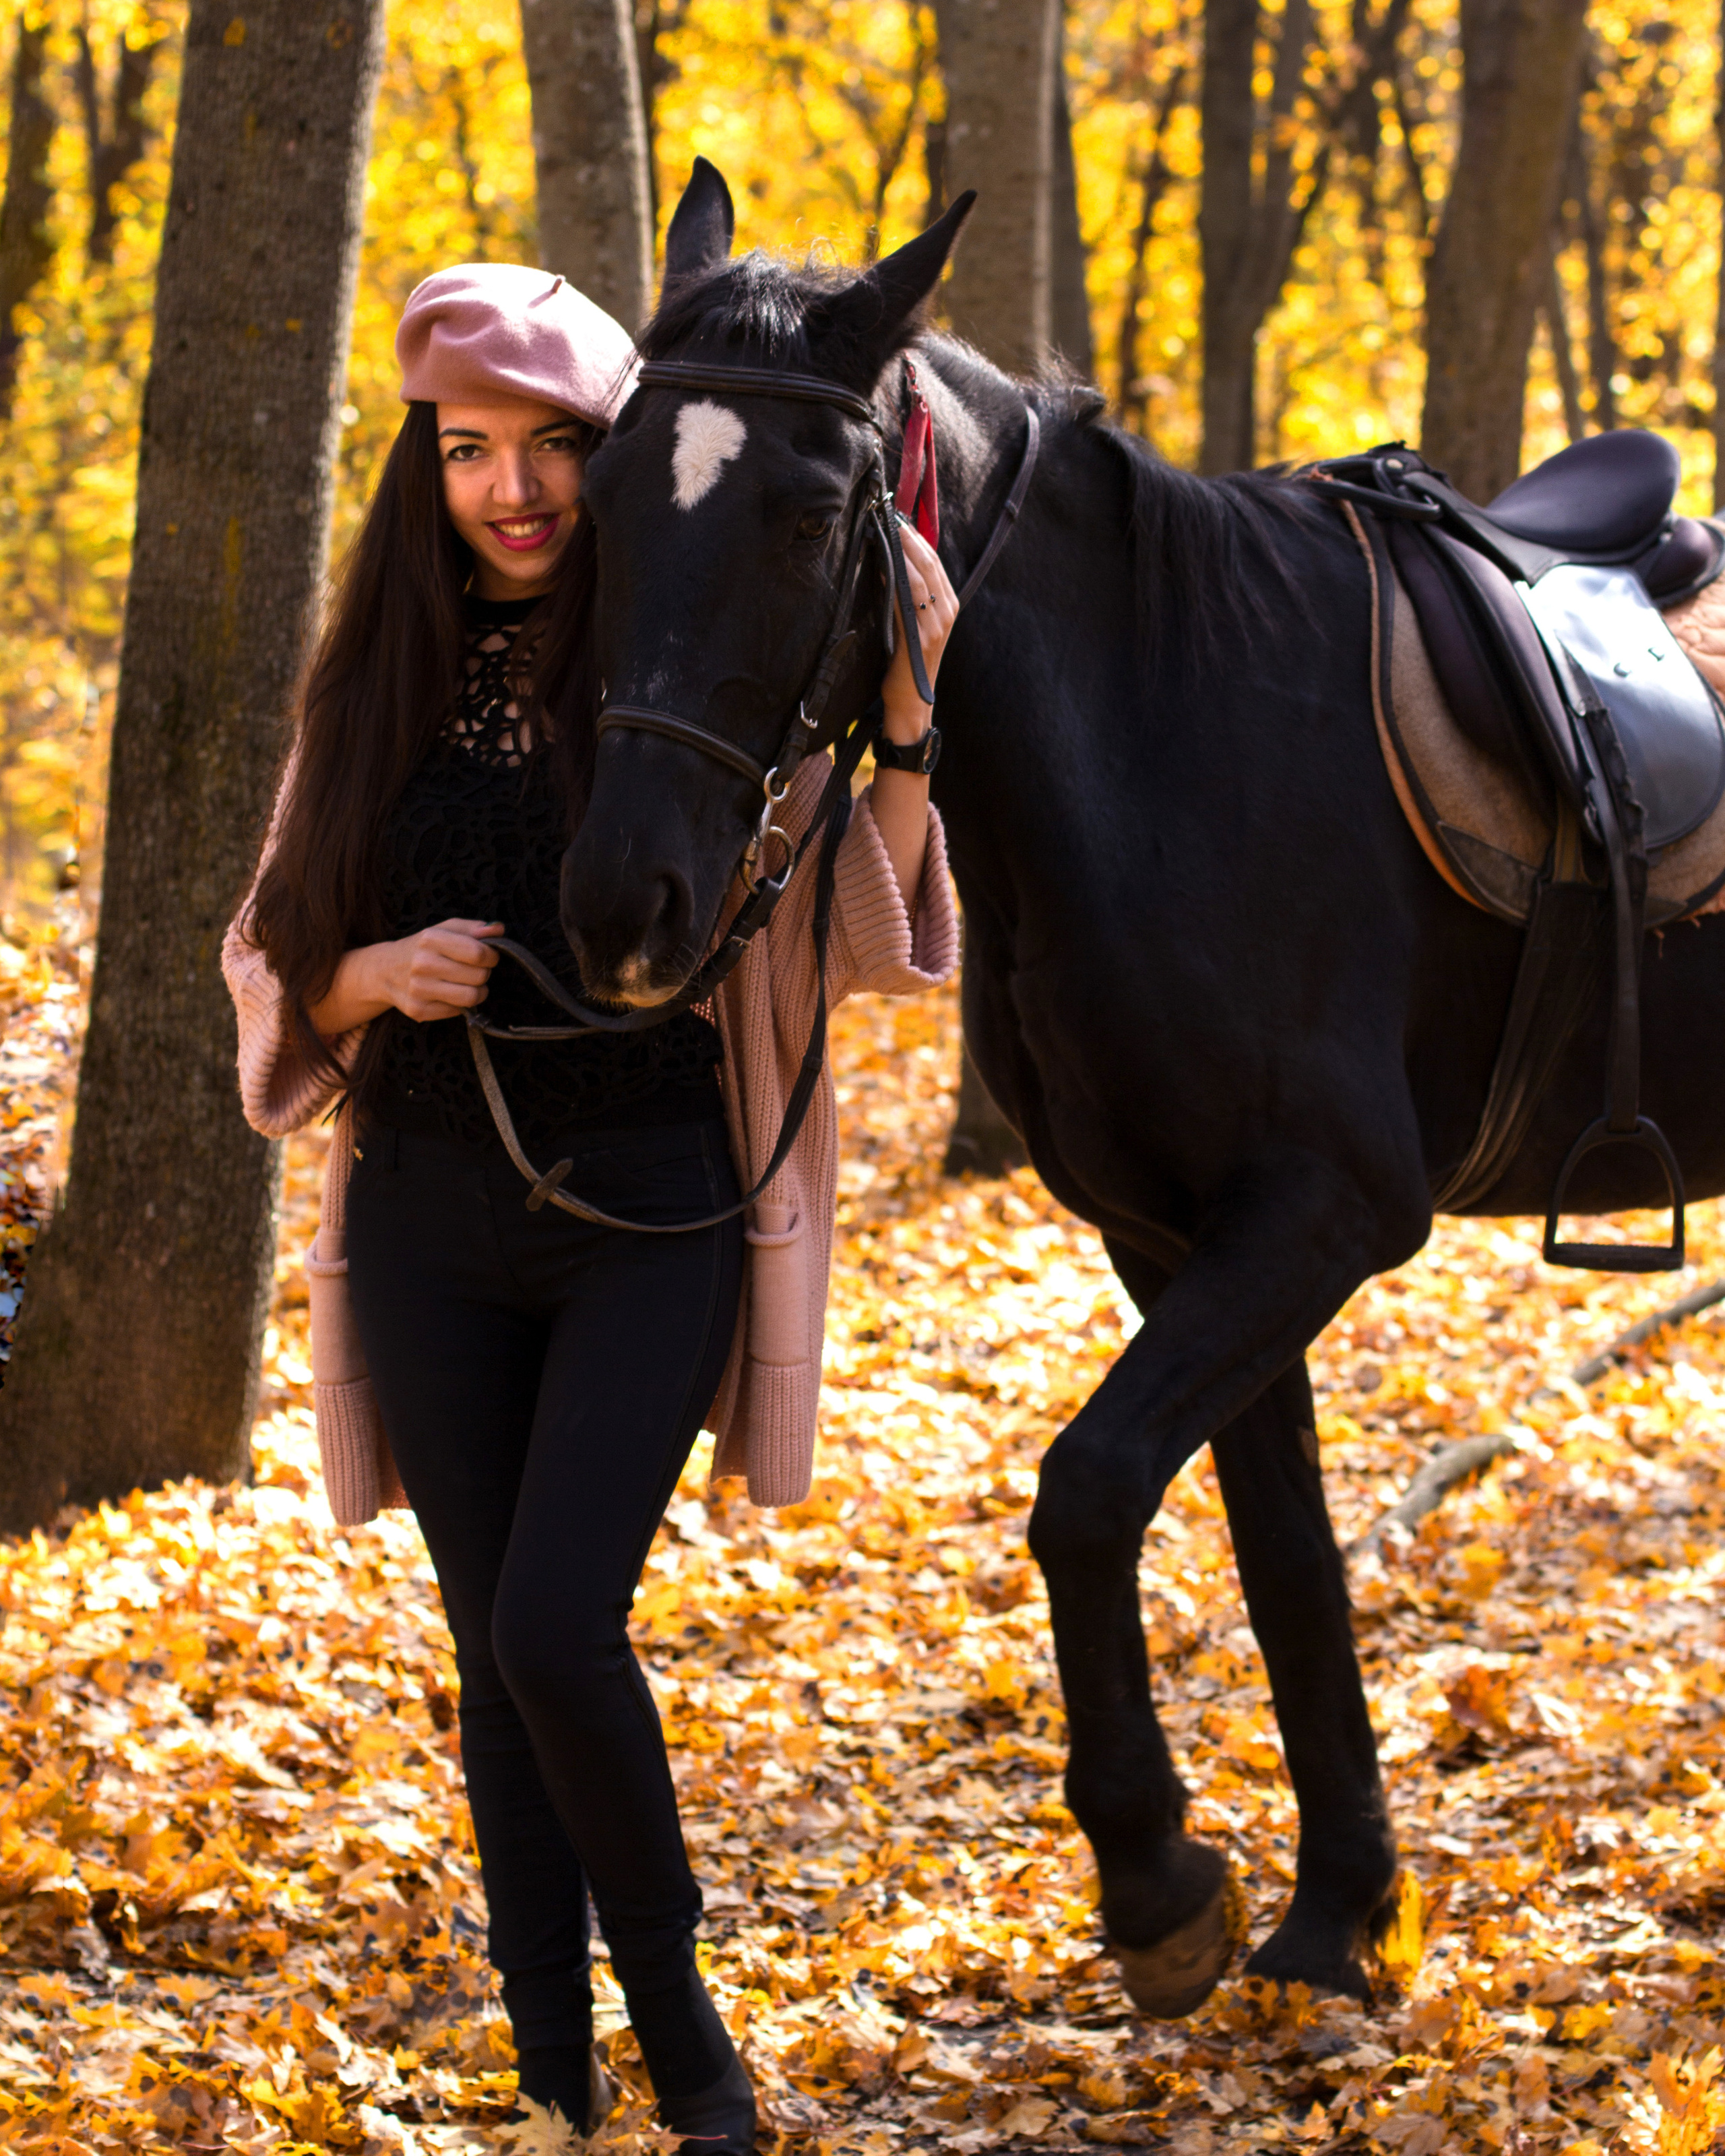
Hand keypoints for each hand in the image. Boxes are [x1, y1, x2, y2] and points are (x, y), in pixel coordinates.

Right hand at [384, 919, 503, 1021]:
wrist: (385, 971)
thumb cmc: (422, 948)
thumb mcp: (444, 929)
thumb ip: (473, 928)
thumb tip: (499, 930)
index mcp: (431, 940)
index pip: (478, 953)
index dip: (492, 956)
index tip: (488, 956)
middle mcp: (423, 964)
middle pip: (479, 976)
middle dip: (483, 973)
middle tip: (473, 970)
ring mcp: (419, 990)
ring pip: (472, 997)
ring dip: (478, 991)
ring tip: (467, 983)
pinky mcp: (419, 1011)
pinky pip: (458, 1012)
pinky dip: (459, 1004)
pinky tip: (448, 994)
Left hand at [881, 521, 957, 740]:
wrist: (911, 703)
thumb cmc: (907, 663)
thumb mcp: (913, 623)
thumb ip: (909, 596)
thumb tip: (890, 564)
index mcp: (949, 604)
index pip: (934, 560)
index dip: (916, 536)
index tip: (895, 517)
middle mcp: (947, 611)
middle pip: (928, 563)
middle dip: (907, 537)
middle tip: (886, 517)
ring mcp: (937, 625)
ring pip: (920, 577)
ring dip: (900, 553)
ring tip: (884, 532)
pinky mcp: (921, 638)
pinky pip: (907, 601)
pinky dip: (895, 581)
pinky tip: (881, 567)